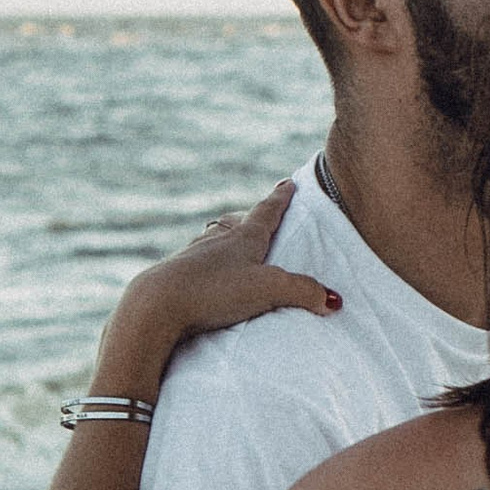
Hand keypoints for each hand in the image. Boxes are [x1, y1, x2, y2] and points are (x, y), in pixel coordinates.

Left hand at [96, 183, 338, 394]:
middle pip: (235, 223)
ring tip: (227, 239)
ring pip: (211, 240)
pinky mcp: (174, 278)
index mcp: (243, 238)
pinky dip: (204, 263)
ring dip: (222, 238)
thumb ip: (304, 292)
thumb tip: (334, 300)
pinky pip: (194, 263)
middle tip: (256, 213)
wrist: (155, 306)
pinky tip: (201, 273)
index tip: (288, 182)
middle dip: (249, 218)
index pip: (267, 212)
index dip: (280, 198)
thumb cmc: (215, 290)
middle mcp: (216, 241)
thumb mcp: (269, 290)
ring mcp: (192, 258)